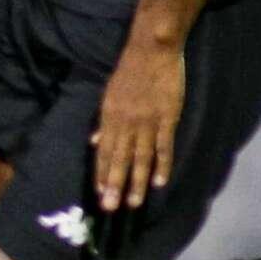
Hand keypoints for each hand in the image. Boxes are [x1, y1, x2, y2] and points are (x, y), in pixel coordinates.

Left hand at [90, 37, 184, 212]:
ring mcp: (147, 123)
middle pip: (120, 159)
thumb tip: (94, 143)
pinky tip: (159, 182)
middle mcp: (125, 124)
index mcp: (109, 117)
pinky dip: (162, 165)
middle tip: (111, 207)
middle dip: (115, 185)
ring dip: (137, 181)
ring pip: (140, 158)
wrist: (151, 51)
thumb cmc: (128, 71)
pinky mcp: (167, 119)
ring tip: (134, 203)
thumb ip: (103, 122)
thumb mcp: (108, 94)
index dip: (102, 172)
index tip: (100, 193)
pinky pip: (164, 147)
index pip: (104, 151)